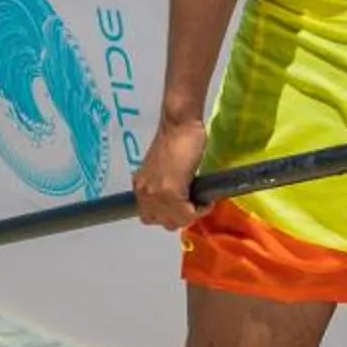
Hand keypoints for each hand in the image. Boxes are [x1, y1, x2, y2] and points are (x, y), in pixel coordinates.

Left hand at [132, 115, 210, 229]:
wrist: (180, 124)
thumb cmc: (176, 140)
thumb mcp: (163, 169)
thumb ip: (163, 187)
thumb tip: (178, 204)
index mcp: (140, 187)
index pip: (150, 217)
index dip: (171, 214)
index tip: (187, 205)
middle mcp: (143, 192)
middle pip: (162, 222)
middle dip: (181, 216)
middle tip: (194, 203)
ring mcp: (156, 192)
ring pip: (174, 221)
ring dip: (190, 214)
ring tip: (200, 201)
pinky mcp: (170, 190)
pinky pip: (185, 214)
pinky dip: (199, 210)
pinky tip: (205, 200)